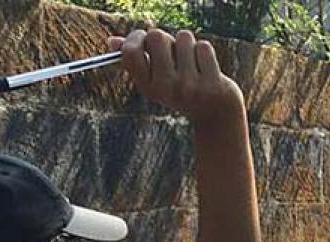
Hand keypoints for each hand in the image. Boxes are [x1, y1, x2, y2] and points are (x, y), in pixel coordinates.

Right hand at [109, 29, 242, 122]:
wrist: (216, 116)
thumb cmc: (183, 92)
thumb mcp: (158, 80)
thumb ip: (137, 60)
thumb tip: (112, 40)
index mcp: (148, 87)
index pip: (131, 53)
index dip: (136, 37)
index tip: (144, 37)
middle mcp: (166, 88)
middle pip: (156, 37)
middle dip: (166, 38)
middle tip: (173, 51)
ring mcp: (189, 86)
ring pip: (183, 38)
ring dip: (188, 44)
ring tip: (192, 62)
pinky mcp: (211, 83)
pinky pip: (203, 47)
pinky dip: (205, 52)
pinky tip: (208, 68)